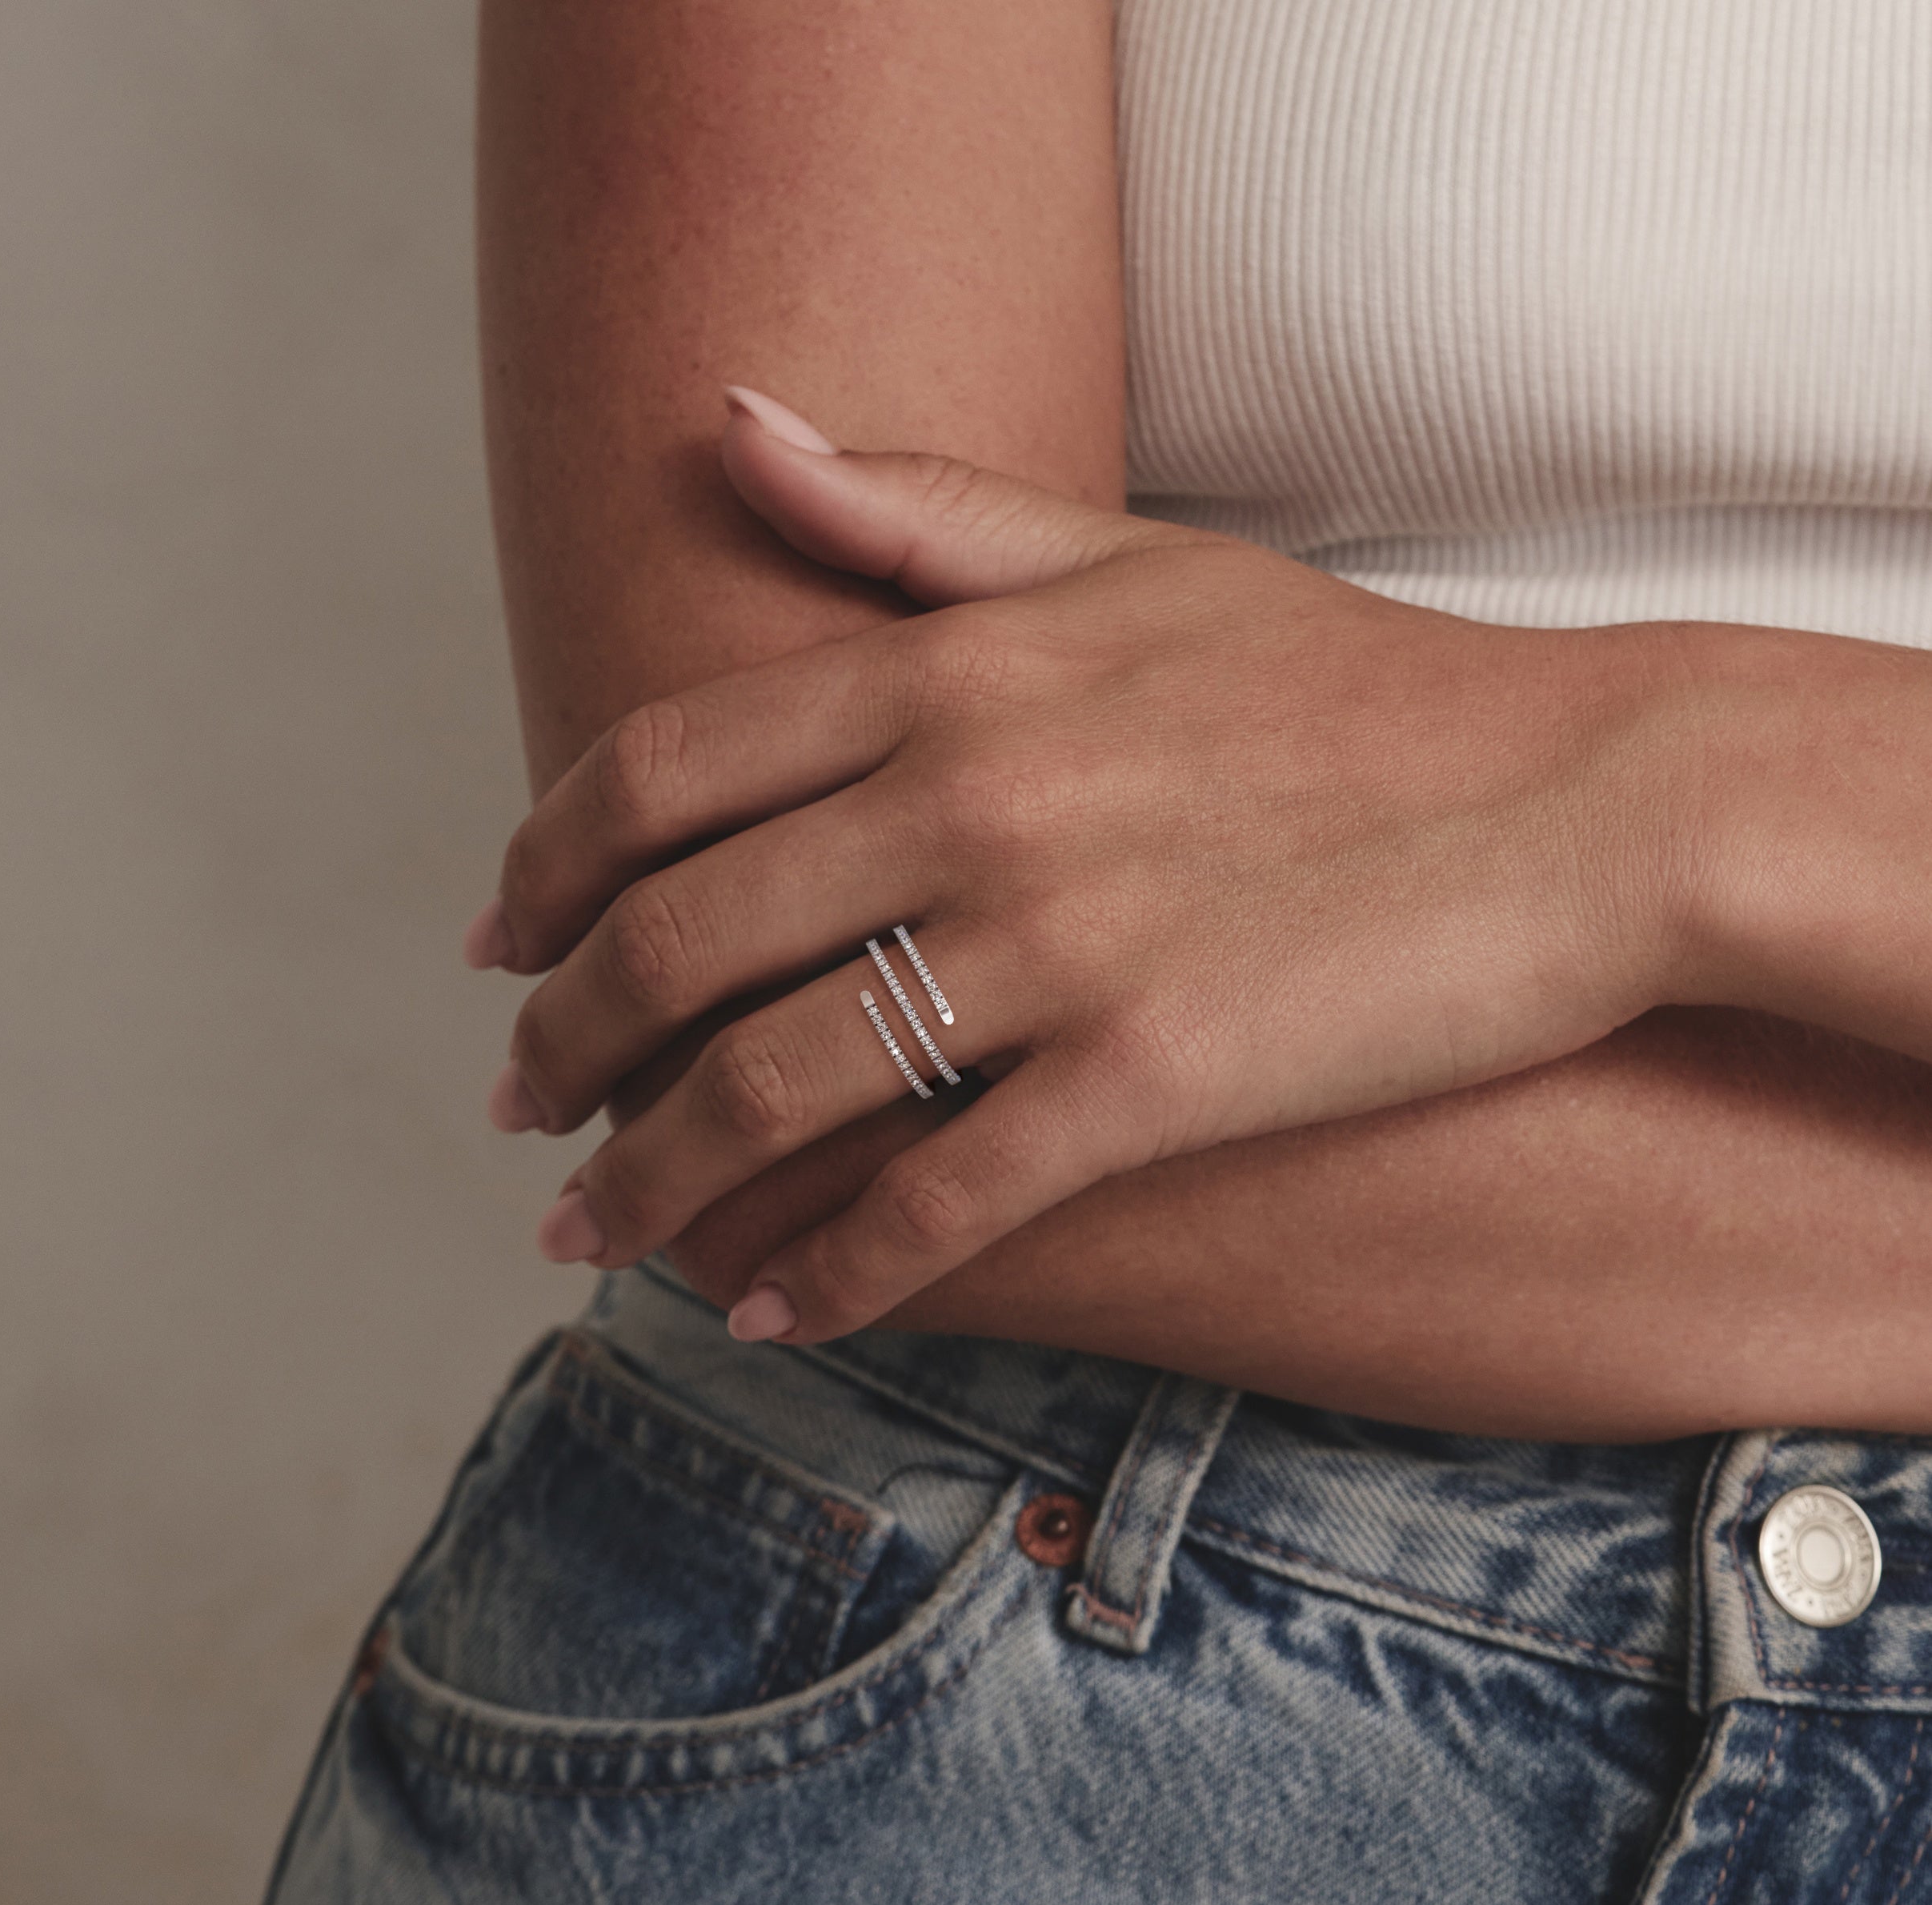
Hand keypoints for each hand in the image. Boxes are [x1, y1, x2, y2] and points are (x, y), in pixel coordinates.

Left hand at [468, 387, 1699, 1344]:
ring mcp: (1059, 945)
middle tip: (516, 1106)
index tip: (495, 940)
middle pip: (677, 941)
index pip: (657, 772)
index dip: (543, 867)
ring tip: (591, 1238)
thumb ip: (912, 507)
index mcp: (946, 672)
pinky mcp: (1152, 1078)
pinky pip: (939, 1201)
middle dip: (559, 1043)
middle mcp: (972, 799)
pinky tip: (769, 1310)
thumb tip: (728, 422)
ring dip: (650, 1181)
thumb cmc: (1347, 684)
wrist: (1582, 794)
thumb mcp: (1127, 559)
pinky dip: (832, 1270)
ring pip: (772, 1088)